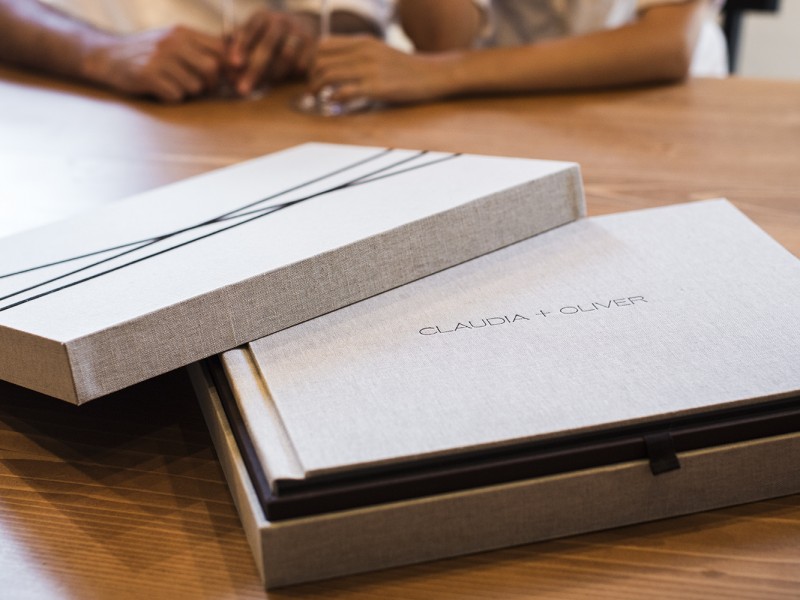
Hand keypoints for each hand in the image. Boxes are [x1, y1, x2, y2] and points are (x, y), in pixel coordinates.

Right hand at [84, 26, 224, 102]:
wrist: (107, 56)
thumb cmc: (148, 54)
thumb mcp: (173, 42)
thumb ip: (200, 49)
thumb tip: (237, 64)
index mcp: (183, 32)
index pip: (221, 48)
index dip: (231, 66)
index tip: (232, 78)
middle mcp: (173, 41)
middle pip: (212, 68)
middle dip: (212, 84)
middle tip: (203, 88)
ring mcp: (160, 57)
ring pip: (195, 85)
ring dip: (189, 92)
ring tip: (174, 85)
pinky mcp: (148, 74)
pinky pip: (176, 95)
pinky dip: (172, 97)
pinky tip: (160, 89)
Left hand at [227, 10, 314, 96]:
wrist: (306, 25)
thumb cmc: (271, 35)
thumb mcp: (254, 33)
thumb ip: (237, 45)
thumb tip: (222, 63)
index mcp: (262, 17)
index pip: (250, 29)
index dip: (241, 46)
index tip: (234, 64)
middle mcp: (281, 22)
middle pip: (266, 48)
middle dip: (253, 71)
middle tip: (242, 89)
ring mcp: (299, 33)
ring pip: (285, 59)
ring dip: (273, 75)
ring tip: (266, 83)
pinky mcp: (314, 46)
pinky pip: (300, 66)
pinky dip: (291, 75)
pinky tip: (285, 78)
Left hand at [310, 36, 454, 104]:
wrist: (432, 74)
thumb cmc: (405, 68)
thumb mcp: (379, 51)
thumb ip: (358, 54)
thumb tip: (335, 65)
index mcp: (362, 41)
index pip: (323, 45)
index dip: (313, 61)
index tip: (315, 74)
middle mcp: (362, 51)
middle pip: (320, 60)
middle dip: (311, 77)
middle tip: (313, 89)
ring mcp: (368, 69)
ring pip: (327, 75)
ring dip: (317, 89)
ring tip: (318, 98)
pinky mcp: (375, 87)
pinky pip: (342, 92)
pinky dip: (333, 99)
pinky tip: (335, 104)